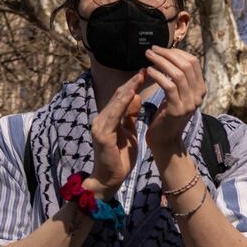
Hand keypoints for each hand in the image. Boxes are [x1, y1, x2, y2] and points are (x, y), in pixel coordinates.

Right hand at [88, 72, 146, 197]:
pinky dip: (122, 104)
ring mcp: (100, 126)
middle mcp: (101, 119)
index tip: (146, 73)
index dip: (133, 84)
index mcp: (108, 118)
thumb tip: (136, 96)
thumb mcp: (128, 132)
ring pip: (115, 102)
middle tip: (145, 68)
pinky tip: (132, 94)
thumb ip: (129, 115)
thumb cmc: (119, 157)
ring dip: (128, 88)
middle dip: (132, 82)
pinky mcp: (102, 135)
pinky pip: (114, 116)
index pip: (122, 97)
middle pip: (118, 96)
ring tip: (140, 76)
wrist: (109, 178)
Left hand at [143, 47, 207, 158]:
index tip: (161, 49)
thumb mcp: (177, 95)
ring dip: (161, 62)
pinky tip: (148, 71)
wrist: (166, 140)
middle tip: (152, 49)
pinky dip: (158, 76)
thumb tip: (170, 56)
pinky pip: (169, 86)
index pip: (193, 62)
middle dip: (168, 54)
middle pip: (186, 65)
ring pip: (178, 74)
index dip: (177, 52)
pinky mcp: (177, 110)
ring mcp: (189, 103)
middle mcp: (198, 95)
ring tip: (148, 57)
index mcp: (200, 89)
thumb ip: (178, 79)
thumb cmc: (167, 115)